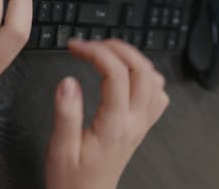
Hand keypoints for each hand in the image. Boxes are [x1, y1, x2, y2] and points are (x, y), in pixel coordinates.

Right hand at [45, 39, 169, 188]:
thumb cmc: (72, 179)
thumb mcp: (60, 148)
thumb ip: (66, 114)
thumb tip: (68, 81)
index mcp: (114, 125)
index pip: (115, 75)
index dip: (95, 52)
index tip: (75, 47)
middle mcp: (134, 122)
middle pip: (142, 70)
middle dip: (119, 48)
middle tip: (94, 43)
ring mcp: (142, 124)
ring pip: (155, 79)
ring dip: (134, 59)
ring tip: (109, 53)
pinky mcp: (142, 126)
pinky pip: (158, 95)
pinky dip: (146, 77)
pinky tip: (127, 76)